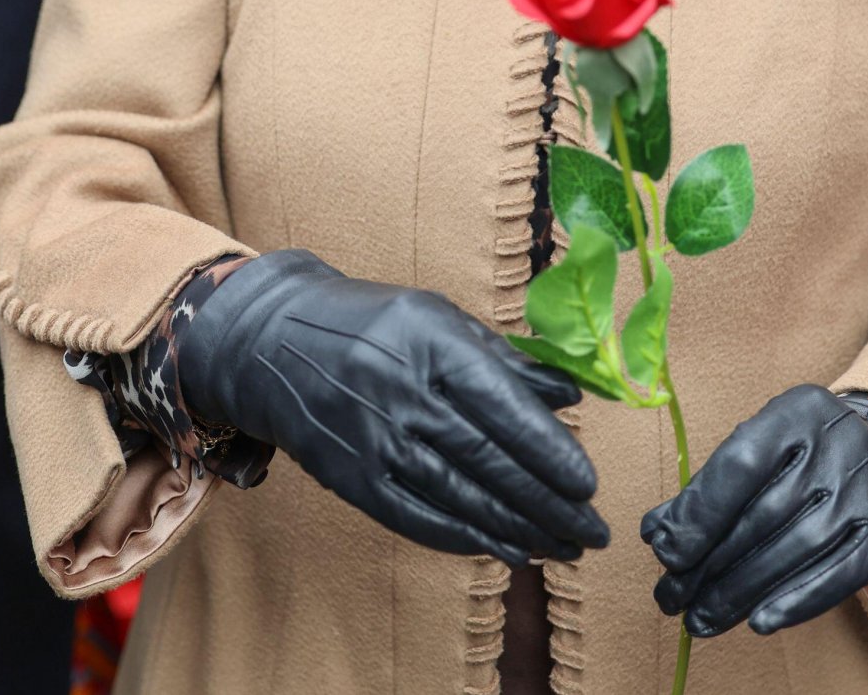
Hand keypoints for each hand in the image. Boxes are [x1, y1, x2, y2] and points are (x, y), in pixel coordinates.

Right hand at [178, 249, 608, 566]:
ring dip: (518, 528)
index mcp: (431, 342)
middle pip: (487, 459)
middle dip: (546, 501)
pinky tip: (507, 549)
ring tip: (563, 546)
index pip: (501, 404)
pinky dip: (467, 538)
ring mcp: (374, 440)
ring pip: (458, 496)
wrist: (276, 342)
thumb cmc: (375, 325)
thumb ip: (505, 359)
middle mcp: (403, 393)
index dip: (548, 448)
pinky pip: (417, 517)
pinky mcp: (353, 478)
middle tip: (592, 528)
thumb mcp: (440, 318)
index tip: (588, 480)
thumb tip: (571, 394)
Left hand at [640, 386, 867, 637]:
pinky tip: (759, 620)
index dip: (699, 512)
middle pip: (762, 516)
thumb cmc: (808, 448)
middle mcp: (834, 449)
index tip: (665, 552)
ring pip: (794, 550)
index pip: (740, 464)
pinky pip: (837, 576)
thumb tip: (657, 533)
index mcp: (796, 414)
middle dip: (709, 565)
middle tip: (671, 598)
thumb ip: (714, 483)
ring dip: (740, 592)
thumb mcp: (766, 439)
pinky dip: (796, 601)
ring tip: (700, 618)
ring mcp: (863, 492)